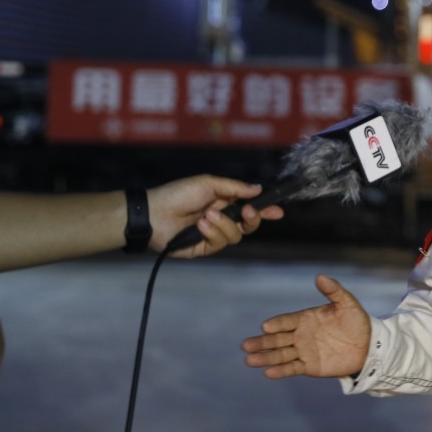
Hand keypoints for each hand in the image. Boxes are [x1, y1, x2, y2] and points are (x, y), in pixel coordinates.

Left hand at [147, 175, 284, 258]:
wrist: (153, 213)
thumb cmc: (178, 193)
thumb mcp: (209, 183)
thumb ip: (235, 188)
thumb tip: (258, 189)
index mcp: (224, 202)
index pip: (249, 208)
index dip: (265, 210)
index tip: (278, 212)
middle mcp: (222, 219)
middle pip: (248, 225)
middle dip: (253, 219)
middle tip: (247, 211)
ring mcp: (213, 235)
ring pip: (236, 236)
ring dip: (225, 224)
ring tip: (207, 215)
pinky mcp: (203, 248)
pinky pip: (219, 243)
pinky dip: (212, 233)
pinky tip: (200, 225)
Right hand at [242, 274, 371, 378]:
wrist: (367, 345)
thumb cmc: (356, 321)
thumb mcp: (347, 303)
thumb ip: (333, 290)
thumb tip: (319, 276)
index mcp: (306, 318)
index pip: (286, 321)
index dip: (276, 324)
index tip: (265, 327)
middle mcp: (300, 335)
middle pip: (277, 339)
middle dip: (262, 342)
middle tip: (245, 345)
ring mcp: (303, 351)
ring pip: (280, 355)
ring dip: (265, 358)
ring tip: (249, 360)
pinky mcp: (309, 366)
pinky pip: (292, 368)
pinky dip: (281, 371)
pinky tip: (268, 372)